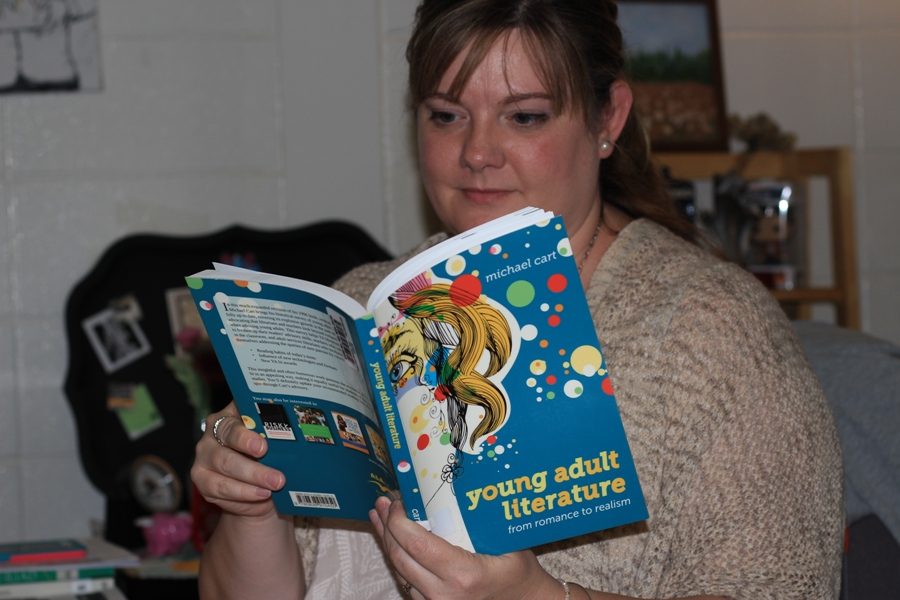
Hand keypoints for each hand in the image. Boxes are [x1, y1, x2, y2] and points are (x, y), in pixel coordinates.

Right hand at [191, 402, 285, 517]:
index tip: (264, 446)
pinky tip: (260, 495)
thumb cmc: (272, 455)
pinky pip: (219, 487)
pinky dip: (242, 493)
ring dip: (252, 478)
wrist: (261, 488)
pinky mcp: (201, 478)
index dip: (248, 433)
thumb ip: (282, 435)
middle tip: (277, 476)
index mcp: (235, 412)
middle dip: (254, 460)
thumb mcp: (277, 442)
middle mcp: (215, 429)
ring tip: (274, 487)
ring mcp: (205, 454)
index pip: (238, 415)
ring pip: (225, 465)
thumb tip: (302, 437)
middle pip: (230, 440)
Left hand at [369, 497, 561, 599]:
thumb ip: (474, 519)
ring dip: (388, 542)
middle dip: (387, 527)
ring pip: (400, 571)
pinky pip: (408, 582)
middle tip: (382, 502)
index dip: (400, 521)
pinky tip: (393, 541)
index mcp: (463, 574)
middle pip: (401, 557)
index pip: (417, 545)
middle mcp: (444, 594)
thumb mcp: (502, 538)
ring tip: (380, 516)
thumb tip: (446, 484)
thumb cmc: (518, 568)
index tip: (398, 501)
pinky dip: (399, 559)